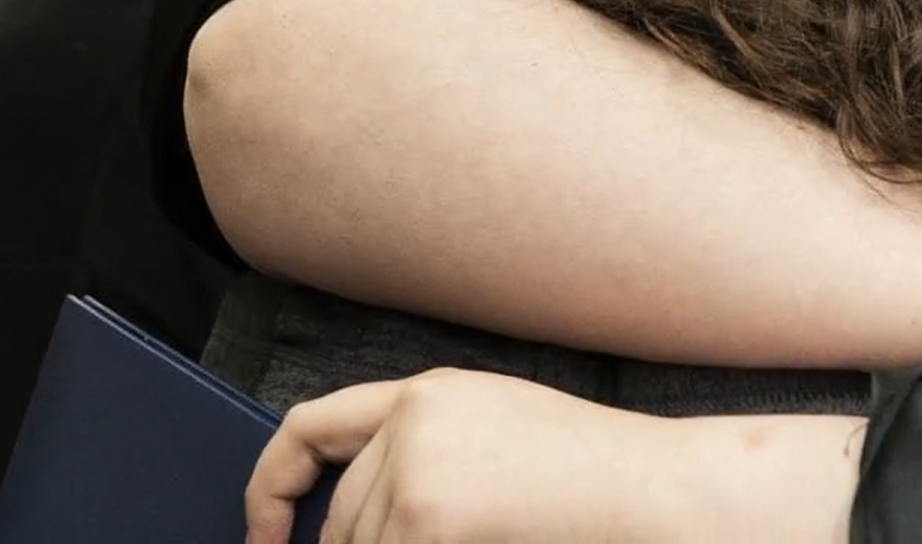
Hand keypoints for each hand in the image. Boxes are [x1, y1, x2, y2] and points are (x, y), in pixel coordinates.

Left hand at [246, 369, 862, 543]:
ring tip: (489, 532)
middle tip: (432, 541)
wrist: (656, 488)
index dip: (272, 486)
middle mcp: (412, 421)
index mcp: (430, 393)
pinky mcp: (424, 516)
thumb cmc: (599, 474)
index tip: (266, 535)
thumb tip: (356, 519)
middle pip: (341, 517)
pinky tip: (481, 540)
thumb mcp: (501, 436)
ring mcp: (414, 469)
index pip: (312, 428)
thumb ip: (428, 454)